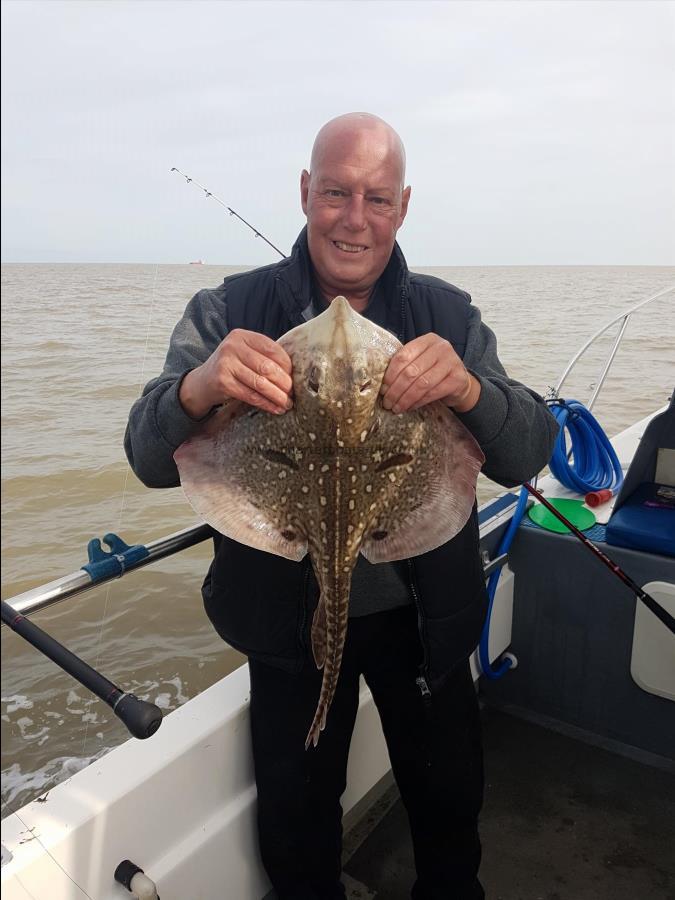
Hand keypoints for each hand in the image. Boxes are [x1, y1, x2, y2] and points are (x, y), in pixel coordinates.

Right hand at [179, 329, 293, 418]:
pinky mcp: (223, 382)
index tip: (295, 377)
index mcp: (242, 336)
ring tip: (287, 403)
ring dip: (278, 396)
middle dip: (285, 383)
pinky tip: (276, 408)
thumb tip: (294, 373)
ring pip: (261, 383)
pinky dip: (266, 403)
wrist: (202, 382)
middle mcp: (232, 347)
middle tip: (293, 394)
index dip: (288, 365)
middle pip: (268, 367)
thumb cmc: (230, 368)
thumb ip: (263, 356)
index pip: (272, 349)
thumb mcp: (244, 354)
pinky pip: (251, 395)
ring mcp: (226, 364)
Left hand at [380, 334, 480, 413]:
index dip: (390, 374)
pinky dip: (418, 402)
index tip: (382, 389)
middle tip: (387, 402)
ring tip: (396, 407)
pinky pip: (433, 393)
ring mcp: (452, 362)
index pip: (403, 356)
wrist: (460, 382)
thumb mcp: (420, 362)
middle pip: (411, 371)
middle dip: (396, 389)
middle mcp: (441, 347)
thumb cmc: (434, 371)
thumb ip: (405, 366)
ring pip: (422, 383)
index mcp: (427, 340)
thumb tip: (382, 385)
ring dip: (406, 398)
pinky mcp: (458, 379)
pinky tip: (409, 407)